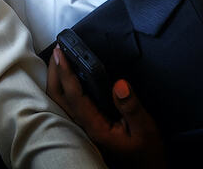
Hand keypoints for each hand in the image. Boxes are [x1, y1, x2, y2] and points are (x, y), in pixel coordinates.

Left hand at [47, 49, 166, 167]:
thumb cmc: (147, 152)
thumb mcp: (146, 130)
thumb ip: (132, 108)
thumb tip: (120, 84)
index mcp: (95, 126)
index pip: (73, 95)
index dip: (65, 72)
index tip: (60, 53)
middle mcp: (84, 126)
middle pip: (59, 96)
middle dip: (55, 72)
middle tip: (57, 50)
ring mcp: (84, 126)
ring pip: (61, 100)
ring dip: (57, 79)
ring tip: (60, 59)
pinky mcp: (88, 125)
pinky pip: (69, 103)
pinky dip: (64, 87)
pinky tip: (69, 78)